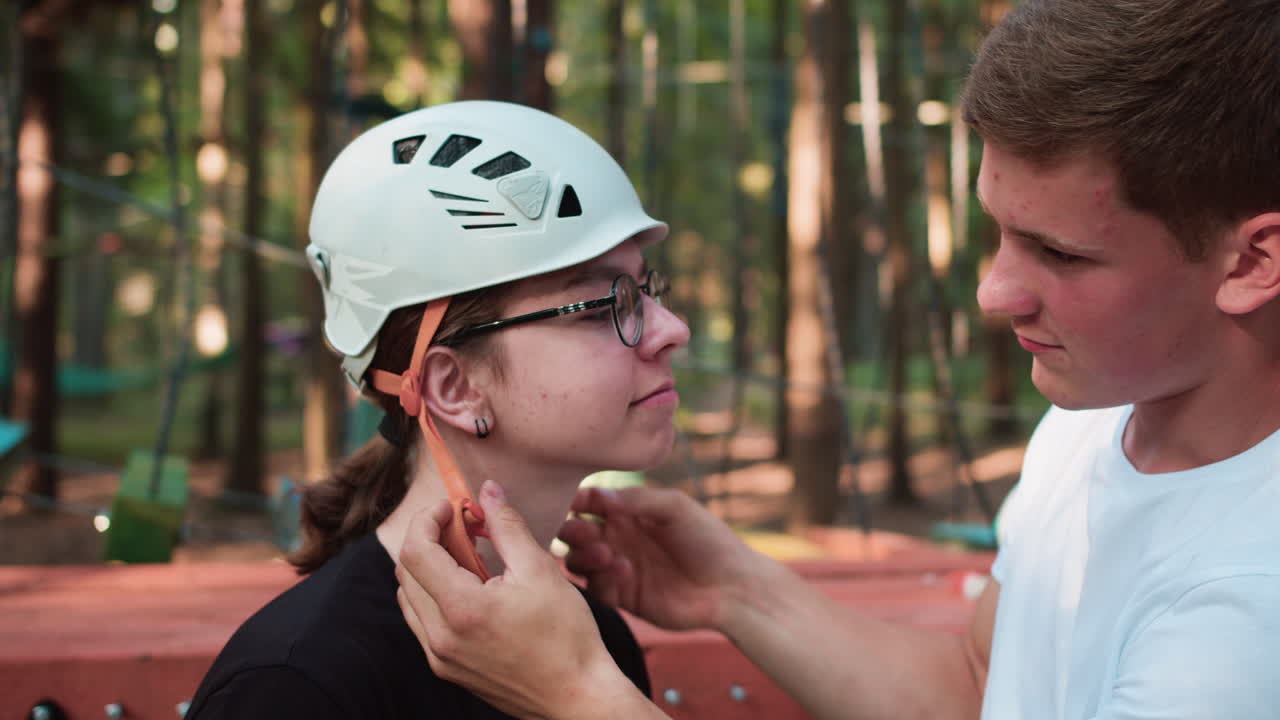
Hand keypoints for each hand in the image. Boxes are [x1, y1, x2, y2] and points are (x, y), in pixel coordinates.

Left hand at [396, 481, 646, 719]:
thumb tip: (488, 489)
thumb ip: (507, 526)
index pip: (416, 552)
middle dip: (427, 538)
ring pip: (409, 598)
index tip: (452, 506)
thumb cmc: (567, 636)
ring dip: (427, 567)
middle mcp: (440, 637)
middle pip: (406, 572)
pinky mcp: (447, 670)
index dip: (427, 519)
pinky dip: (432, 595)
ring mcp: (440, 658)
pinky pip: (421, 623)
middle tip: (461, 524)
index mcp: (462, 609)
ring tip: (465, 554)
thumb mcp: (541, 570)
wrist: (576, 698)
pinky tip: (467, 587)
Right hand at [559, 486, 761, 632]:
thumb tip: (597, 495)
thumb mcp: (675, 508)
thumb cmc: (708, 539)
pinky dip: (602, 581)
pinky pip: (596, 590)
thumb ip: (636, 499)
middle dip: (571, 531)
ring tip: (608, 555)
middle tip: (585, 532)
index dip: (576, 501)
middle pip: (574, 533)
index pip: (588, 503)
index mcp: (627, 512)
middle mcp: (617, 538)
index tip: (574, 503)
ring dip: (584, 557)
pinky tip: (625, 572)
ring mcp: (617, 569)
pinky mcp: (623, 598)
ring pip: (578, 563)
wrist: (731, 587)